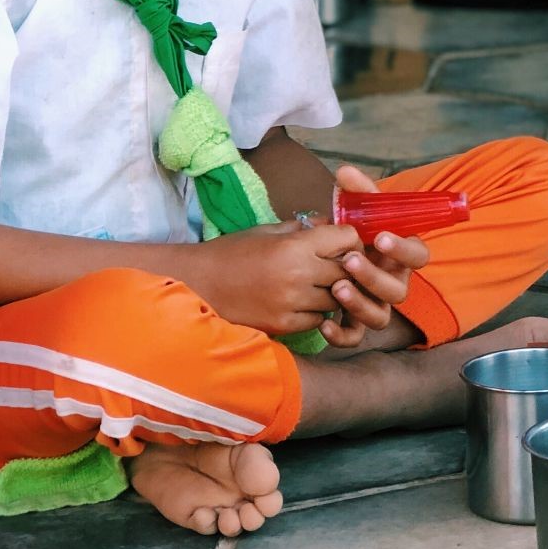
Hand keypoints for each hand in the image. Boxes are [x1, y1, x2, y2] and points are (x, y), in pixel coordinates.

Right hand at [196, 221, 357, 336]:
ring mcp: (292, 302)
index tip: (343, 243)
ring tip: (320, 285)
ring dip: (334, 292)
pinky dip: (316, 312)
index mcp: (295, 245)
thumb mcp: (266, 231)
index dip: (350, 239)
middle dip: (348, 267)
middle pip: (348, 271)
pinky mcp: (283, 326)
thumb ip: (302, 228)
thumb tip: (331, 223)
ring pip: (337, 298)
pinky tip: (303, 303)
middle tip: (338, 265)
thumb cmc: (230, 253)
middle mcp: (298, 274)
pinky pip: (318, 320)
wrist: (196, 285)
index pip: (347, 238)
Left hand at [319, 165, 435, 346]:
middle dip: (375, 277)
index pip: (419, 255)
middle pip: (398, 290)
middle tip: (350, 261)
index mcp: (401, 255)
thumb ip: (356, 192)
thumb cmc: (352, 231)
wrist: (325, 255)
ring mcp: (376, 305)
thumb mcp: (357, 210)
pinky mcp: (355, 323)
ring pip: (380, 316)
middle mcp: (393, 283)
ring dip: (360, 304)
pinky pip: (355, 337)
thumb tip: (344, 172)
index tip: (380, 236)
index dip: (403, 248)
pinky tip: (324, 324)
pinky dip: (342, 335)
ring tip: (337, 288)